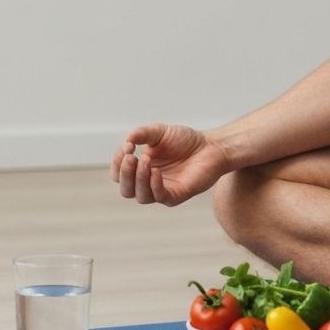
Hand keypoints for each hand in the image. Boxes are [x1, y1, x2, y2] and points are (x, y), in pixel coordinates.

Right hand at [110, 123, 229, 206]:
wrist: (212, 145)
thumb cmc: (186, 140)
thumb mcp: (160, 132)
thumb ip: (143, 134)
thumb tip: (127, 139)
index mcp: (141, 169)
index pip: (119, 173)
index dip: (118, 161)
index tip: (128, 146)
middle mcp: (149, 183)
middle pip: (126, 190)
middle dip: (124, 173)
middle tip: (131, 156)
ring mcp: (163, 190)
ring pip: (140, 196)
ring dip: (139, 178)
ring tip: (145, 160)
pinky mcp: (177, 195)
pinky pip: (160, 196)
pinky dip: (154, 185)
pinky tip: (156, 171)